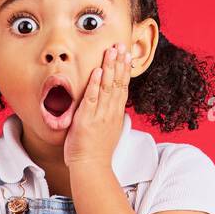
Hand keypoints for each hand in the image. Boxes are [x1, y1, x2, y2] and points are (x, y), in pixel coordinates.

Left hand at [63, 43, 131, 170]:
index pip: (123, 88)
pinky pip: (92, 98)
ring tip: (111, 51)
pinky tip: (98, 71)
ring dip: (110, 67)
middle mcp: (110, 113)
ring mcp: (99, 115)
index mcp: (115, 115)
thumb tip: (114, 108)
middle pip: (117, 83)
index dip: (125, 70)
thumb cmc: (96, 153)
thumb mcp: (108, 132)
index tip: (127, 55)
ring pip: (107, 87)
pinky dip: (95, 84)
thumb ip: (111, 117)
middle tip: (121, 45)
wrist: (91, 168)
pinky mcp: (87, 119)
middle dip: (120, 63)